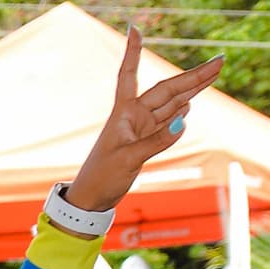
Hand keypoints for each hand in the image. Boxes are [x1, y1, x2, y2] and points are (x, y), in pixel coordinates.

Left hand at [65, 29, 223, 213]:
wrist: (92, 197)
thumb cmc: (102, 176)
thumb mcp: (128, 159)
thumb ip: (156, 141)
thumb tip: (183, 122)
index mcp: (123, 113)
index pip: (129, 75)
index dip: (133, 52)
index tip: (135, 29)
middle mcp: (133, 116)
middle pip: (166, 90)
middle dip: (193, 76)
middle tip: (219, 61)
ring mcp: (142, 128)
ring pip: (172, 103)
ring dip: (192, 89)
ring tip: (213, 73)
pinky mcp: (147, 140)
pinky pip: (168, 121)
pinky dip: (180, 112)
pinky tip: (190, 104)